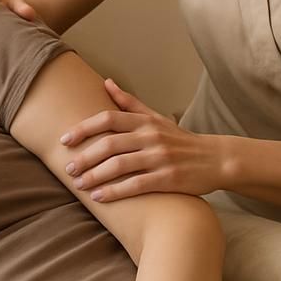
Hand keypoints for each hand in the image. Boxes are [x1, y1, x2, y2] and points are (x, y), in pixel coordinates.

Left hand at [61, 79, 222, 200]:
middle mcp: (151, 137)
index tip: (64, 139)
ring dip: (95, 176)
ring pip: (120, 166)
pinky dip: (114, 192)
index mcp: (145, 121)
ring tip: (78, 185)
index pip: (108, 119)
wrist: (215, 159)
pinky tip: (98, 198)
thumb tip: (106, 82)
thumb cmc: (180, 140)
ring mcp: (160, 158)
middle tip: (68, 168)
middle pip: (109, 144)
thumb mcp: (156, 118)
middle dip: (85, 157)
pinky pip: (135, 186)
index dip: (84, 128)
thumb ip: (129, 102)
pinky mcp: (168, 179)